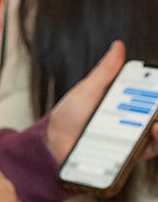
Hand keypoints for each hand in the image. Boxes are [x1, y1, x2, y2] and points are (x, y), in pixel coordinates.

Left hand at [45, 41, 155, 166]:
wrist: (54, 140)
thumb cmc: (71, 112)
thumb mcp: (89, 88)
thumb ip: (106, 71)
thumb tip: (118, 46)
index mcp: (128, 101)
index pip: (153, 96)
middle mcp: (136, 119)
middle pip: (157, 114)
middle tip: (157, 106)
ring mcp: (135, 137)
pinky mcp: (130, 155)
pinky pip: (150, 150)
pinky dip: (155, 142)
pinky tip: (154, 131)